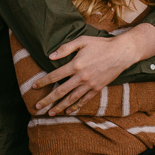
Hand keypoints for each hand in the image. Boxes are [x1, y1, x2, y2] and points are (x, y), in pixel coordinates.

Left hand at [33, 24, 154, 114]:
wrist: (121, 53)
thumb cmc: (101, 44)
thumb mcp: (82, 41)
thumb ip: (65, 48)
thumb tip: (50, 56)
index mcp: (75, 65)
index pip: (54, 76)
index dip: (43, 82)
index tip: (33, 87)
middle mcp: (81, 77)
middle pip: (60, 91)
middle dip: (47, 100)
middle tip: (37, 107)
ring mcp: (89, 85)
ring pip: (71, 99)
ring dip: (59, 107)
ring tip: (50, 113)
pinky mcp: (97, 89)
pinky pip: (84, 100)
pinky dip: (76, 107)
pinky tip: (68, 112)